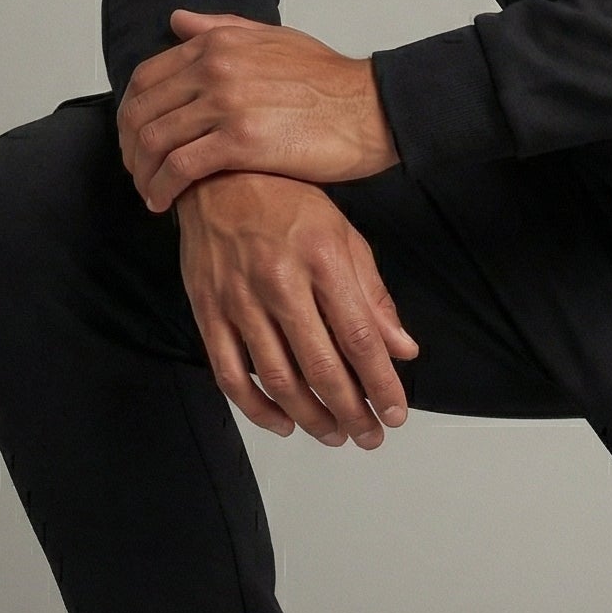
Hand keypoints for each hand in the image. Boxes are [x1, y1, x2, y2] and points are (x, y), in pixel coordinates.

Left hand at [119, 10, 398, 210]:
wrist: (370, 108)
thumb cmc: (328, 79)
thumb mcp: (272, 39)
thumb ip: (220, 27)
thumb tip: (177, 20)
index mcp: (217, 44)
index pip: (146, 77)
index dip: (131, 111)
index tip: (134, 138)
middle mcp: (214, 68)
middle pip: (142, 111)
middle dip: (129, 148)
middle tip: (137, 172)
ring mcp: (226, 104)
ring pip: (154, 141)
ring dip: (142, 173)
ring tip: (150, 192)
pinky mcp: (240, 142)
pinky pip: (180, 167)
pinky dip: (162, 188)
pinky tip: (164, 203)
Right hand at [175, 171, 417, 445]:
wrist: (216, 177)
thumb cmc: (286, 202)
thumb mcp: (343, 235)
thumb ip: (373, 295)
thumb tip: (403, 349)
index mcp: (323, 260)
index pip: (361, 338)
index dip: (382, 384)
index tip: (397, 411)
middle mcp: (280, 282)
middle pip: (322, 367)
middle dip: (352, 412)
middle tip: (370, 435)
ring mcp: (239, 300)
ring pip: (278, 379)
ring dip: (311, 417)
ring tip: (335, 434)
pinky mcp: (208, 311)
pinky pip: (231, 374)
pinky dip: (257, 408)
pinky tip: (283, 423)